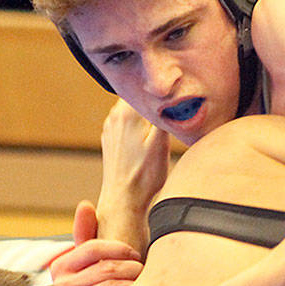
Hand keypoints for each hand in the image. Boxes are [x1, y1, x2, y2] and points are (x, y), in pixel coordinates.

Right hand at [47, 200, 143, 285]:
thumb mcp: (89, 258)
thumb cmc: (95, 283)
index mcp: (61, 267)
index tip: (134, 254)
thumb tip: (85, 205)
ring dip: (132, 281)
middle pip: (106, 268)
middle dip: (130, 267)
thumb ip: (86, 231)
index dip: (118, 248)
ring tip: (143, 282)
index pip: (93, 248)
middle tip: (142, 270)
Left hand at [97, 100, 168, 236]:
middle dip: (153, 100)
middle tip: (170, 108)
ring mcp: (110, 127)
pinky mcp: (110, 138)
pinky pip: (126, 121)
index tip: (175, 92)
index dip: (161, 89)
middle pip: (139, 95)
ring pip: (132, 108)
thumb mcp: (162, 143)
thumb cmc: (145, 175)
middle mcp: (115, 115)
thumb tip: (173, 95)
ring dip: (146, 112)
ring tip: (159, 124)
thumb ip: (165, 115)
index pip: (146, 86)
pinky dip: (138, 123)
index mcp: (128, 112)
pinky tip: (147, 137)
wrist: (123, 199)